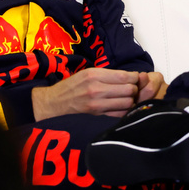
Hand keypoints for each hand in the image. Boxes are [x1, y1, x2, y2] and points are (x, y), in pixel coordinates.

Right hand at [31, 68, 164, 120]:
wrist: (54, 103)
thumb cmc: (72, 86)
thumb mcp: (87, 73)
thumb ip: (108, 74)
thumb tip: (130, 76)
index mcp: (94, 75)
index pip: (125, 76)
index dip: (134, 77)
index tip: (135, 78)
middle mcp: (96, 89)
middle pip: (129, 89)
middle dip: (134, 89)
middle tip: (132, 88)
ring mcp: (97, 104)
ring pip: (127, 102)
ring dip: (131, 100)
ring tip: (127, 98)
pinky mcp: (97, 116)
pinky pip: (119, 114)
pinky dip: (124, 110)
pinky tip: (121, 107)